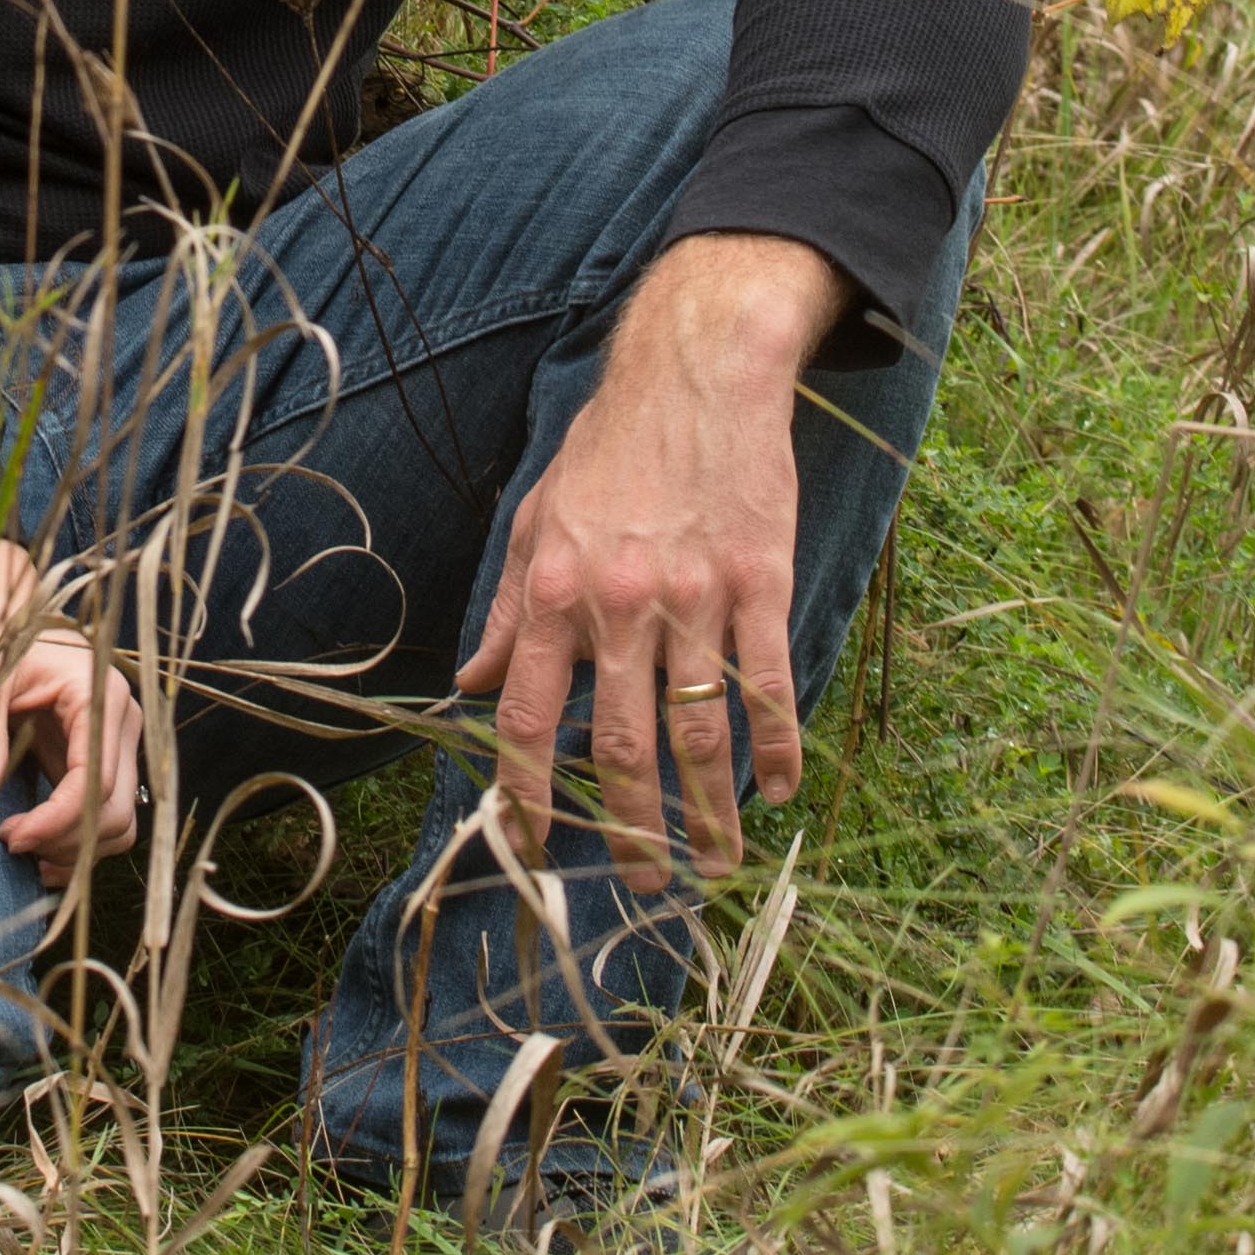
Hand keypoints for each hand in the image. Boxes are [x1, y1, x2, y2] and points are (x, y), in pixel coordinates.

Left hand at [0, 536, 139, 877]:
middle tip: (8, 841)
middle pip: (116, 809)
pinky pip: (109, 812)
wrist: (1, 609)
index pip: (95, 781)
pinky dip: (82, 841)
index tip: (11, 838)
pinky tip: (42, 853)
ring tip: (24, 850)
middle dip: (65, 839)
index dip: (57, 821)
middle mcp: (122, 720)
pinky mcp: (103, 756)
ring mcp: (118, 740)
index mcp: (98, 695)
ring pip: (121, 820)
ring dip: (78, 848)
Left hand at [454, 232, 847, 886]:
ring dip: (708, 810)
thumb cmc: (613, 445)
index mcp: (556, 590)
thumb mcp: (538, 517)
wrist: (698, 370)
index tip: (535, 848)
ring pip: (699, 729)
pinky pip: (769, 681)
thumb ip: (511, 607)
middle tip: (643, 885)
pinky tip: (783, 789)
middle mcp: (621, 603)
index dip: (528, 792)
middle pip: (619, 744)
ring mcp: (696, 596)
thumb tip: (470, 680)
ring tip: (717, 865)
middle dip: (629, 829)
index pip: (527, 715)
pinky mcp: (761, 580)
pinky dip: (778, 744)